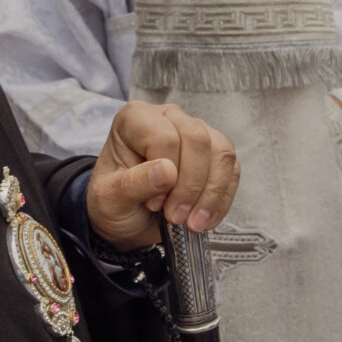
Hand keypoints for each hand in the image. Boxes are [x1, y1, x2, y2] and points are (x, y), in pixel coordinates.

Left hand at [86, 102, 238, 249]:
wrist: (127, 219)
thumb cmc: (114, 202)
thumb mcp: (109, 199)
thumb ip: (133, 183)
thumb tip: (166, 172)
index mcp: (135, 119)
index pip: (164, 136)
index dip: (164, 174)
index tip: (153, 202)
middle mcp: (168, 118)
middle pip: (198, 140)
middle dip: (191, 186)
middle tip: (176, 217)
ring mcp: (196, 133)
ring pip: (221, 153)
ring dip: (211, 194)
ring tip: (193, 223)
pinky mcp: (214, 154)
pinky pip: (231, 171)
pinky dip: (221, 199)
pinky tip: (204, 218)